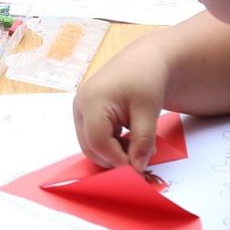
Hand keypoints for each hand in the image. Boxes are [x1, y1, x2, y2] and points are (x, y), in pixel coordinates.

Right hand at [72, 44, 170, 170]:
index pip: (98, 143)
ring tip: (137, 144)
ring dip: (113, 151)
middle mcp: (80, 105)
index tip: (138, 168)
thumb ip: (142, 142)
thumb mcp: (149, 112)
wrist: (145, 60)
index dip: (117, 160)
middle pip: (90, 147)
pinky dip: (110, 143)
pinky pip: (93, 136)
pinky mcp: (85, 111)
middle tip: (140, 158)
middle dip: (114, 158)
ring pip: (91, 144)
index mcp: (92, 101)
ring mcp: (80, 108)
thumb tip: (137, 169)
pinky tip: (129, 137)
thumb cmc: (146, 80)